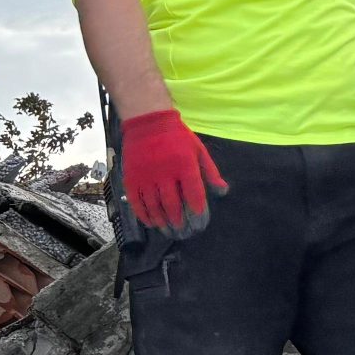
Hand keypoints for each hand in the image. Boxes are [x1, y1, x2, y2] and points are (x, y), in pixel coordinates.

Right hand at [117, 109, 228, 236]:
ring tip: (170, 232)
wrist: (148, 121)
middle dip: (180, 223)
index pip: (194, 196)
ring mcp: (146, 177)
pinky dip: (144, 215)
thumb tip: (223, 192)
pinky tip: (152, 223)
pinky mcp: (132, 178)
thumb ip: (211, 173)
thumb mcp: (199, 150)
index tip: (200, 225)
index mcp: (185, 166)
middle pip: (173, 206)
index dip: (197, 214)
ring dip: (163, 223)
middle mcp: (165, 174)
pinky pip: (137, 202)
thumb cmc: (178, 136)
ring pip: (155, 207)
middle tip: (185, 233)